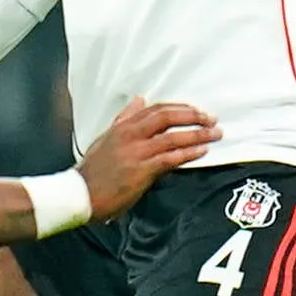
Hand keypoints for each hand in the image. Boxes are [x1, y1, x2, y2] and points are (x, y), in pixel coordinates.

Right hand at [76, 97, 219, 218]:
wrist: (81, 194)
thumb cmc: (92, 170)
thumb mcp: (106, 137)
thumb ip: (125, 118)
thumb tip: (139, 100)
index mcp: (123, 126)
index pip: (156, 109)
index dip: (180, 108)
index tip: (196, 110)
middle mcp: (131, 136)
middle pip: (167, 117)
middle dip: (192, 116)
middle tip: (211, 119)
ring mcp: (136, 153)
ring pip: (172, 137)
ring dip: (197, 135)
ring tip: (214, 134)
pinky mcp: (141, 171)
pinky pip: (170, 158)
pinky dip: (188, 154)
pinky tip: (201, 151)